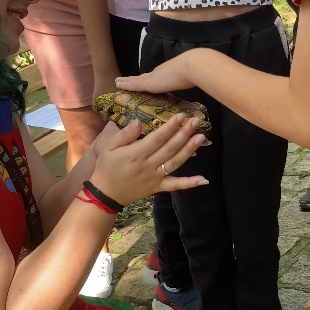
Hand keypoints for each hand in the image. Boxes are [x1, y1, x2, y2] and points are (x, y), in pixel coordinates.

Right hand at [90, 114, 208, 204]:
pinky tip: (204, 179)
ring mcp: (155, 178)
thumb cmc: (106, 167)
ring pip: (175, 163)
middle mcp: (148, 165)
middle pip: (170, 148)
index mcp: (136, 154)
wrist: (105, 194)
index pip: (157, 138)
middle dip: (184, 134)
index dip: (170, 127)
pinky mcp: (158, 187)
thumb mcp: (108, 147)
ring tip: (201, 138)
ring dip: (189, 150)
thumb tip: (139, 121)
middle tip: (196, 121)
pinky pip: (176, 185)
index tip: (181, 116)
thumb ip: (124, 134)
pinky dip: (190, 183)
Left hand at [116, 52, 194, 94]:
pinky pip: (134, 85)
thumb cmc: (193, 72)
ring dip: (126, 81)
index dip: (144, 78)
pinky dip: (125, 85)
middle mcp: (157, 73)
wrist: (191, 67)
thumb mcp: (188, 76)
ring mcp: (152, 78)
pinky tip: (118, 85)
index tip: (138, 79)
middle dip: (132, 79)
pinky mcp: (149, 84)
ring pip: (135, 80)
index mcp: (165, 72)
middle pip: (141, 77)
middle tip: (122, 80)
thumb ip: (186, 78)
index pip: (152, 76)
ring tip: (117, 81)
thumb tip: (191, 80)